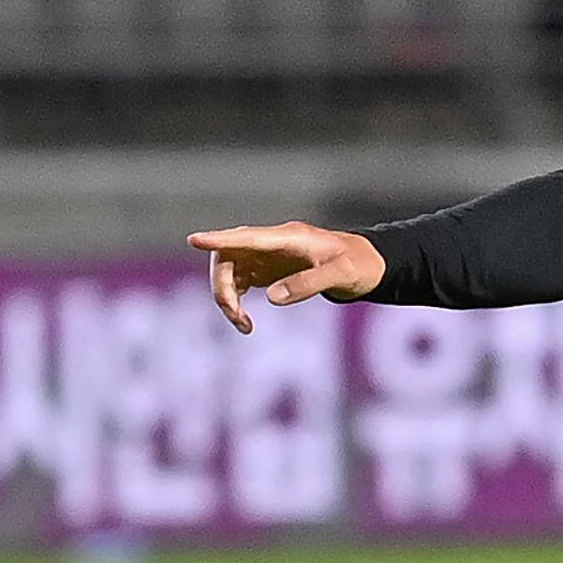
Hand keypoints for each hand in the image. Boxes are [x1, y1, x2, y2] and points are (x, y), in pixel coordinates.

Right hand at [189, 222, 381, 332]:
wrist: (369, 264)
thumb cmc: (359, 266)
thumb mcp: (342, 275)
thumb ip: (308, 284)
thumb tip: (272, 297)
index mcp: (289, 238)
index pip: (247, 237)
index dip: (220, 239)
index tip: (194, 240)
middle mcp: (271, 243)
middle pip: (228, 256)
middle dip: (222, 286)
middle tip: (238, 316)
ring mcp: (266, 256)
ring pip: (228, 270)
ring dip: (226, 297)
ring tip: (244, 325)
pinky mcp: (266, 270)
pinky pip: (237, 282)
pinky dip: (234, 301)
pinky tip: (246, 321)